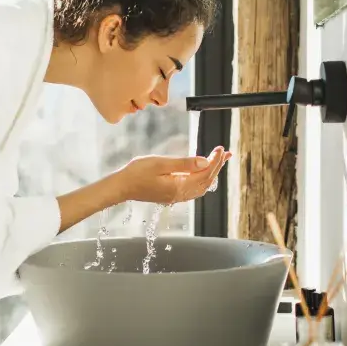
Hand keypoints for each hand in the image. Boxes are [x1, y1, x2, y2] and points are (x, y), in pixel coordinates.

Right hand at [115, 147, 231, 204]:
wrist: (122, 186)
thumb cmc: (137, 173)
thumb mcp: (160, 164)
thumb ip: (184, 164)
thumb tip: (205, 162)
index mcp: (179, 187)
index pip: (204, 174)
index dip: (215, 161)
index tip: (220, 149)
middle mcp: (180, 194)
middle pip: (206, 181)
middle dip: (217, 166)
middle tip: (225, 153)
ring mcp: (176, 197)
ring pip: (201, 187)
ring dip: (212, 174)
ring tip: (218, 161)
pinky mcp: (171, 195)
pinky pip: (193, 189)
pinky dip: (202, 180)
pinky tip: (202, 173)